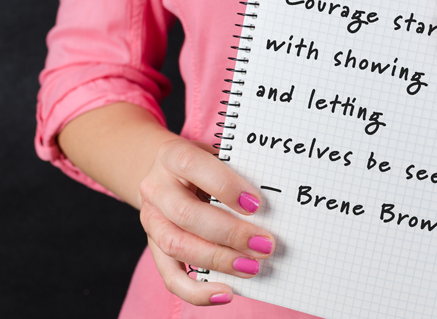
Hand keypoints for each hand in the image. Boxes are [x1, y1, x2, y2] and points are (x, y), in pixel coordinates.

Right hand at [139, 139, 274, 305]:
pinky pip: (170, 276)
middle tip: (264, 244)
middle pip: (187, 214)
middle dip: (230, 233)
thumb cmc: (202, 164)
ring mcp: (152, 220)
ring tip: (252, 267)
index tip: (256, 205)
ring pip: (177, 246)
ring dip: (219, 260)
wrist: (163, 170)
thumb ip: (237, 171)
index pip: (196, 167)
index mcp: (173, 157)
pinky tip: (226, 293)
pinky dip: (197, 291)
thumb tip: (274, 203)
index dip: (227, 187)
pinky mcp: (154, 247)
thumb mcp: (216, 154)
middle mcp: (156, 189)